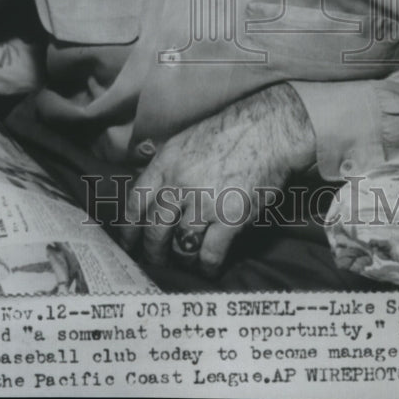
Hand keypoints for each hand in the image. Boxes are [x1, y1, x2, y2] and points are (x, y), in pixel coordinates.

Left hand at [119, 83, 315, 275]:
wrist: (269, 129)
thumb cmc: (230, 133)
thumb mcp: (186, 140)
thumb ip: (166, 167)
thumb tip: (150, 195)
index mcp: (166, 162)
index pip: (135, 203)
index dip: (129, 229)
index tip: (129, 244)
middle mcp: (180, 183)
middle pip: (154, 229)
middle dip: (152, 251)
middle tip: (156, 261)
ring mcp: (205, 201)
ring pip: (181, 245)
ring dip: (181, 260)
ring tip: (185, 264)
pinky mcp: (231, 217)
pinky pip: (210, 253)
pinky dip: (207, 267)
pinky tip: (208, 268)